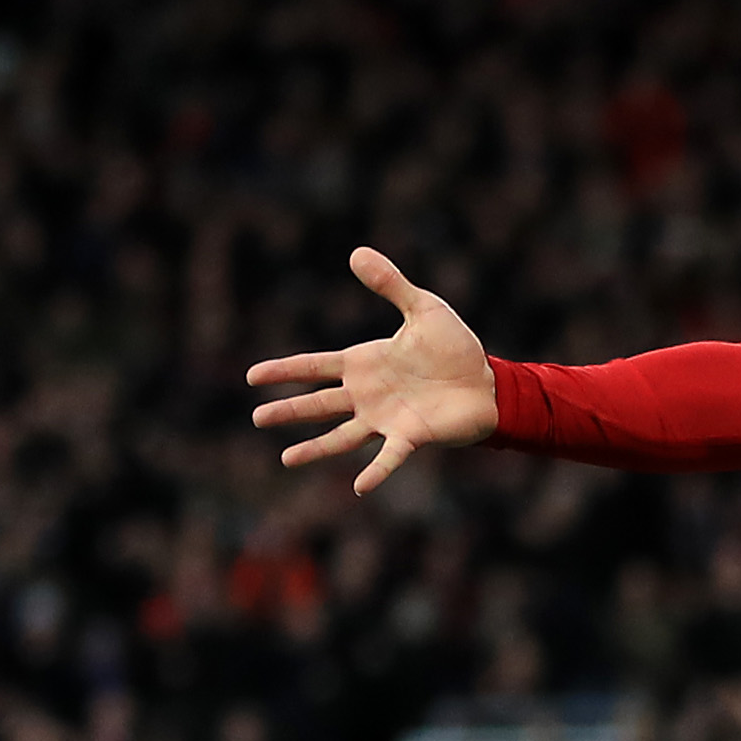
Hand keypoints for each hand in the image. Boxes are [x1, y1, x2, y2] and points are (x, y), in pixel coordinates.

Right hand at [247, 248, 498, 495]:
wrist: (489, 382)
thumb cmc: (455, 347)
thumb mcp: (423, 308)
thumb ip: (391, 285)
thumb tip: (356, 252)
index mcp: (364, 363)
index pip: (314, 366)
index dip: (283, 371)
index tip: (251, 377)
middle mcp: (368, 394)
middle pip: (318, 404)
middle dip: (288, 410)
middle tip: (258, 419)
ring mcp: (386, 418)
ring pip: (341, 436)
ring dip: (315, 448)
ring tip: (286, 459)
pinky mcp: (411, 436)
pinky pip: (389, 458)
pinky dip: (376, 473)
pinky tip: (358, 488)